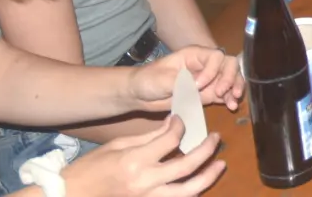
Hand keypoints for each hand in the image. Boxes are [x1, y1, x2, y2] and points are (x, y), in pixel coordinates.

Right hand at [60, 117, 223, 196]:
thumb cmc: (90, 169)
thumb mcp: (116, 146)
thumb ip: (148, 137)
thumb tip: (172, 124)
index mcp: (136, 161)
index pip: (171, 140)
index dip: (180, 127)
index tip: (181, 121)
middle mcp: (146, 181)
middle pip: (188, 165)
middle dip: (206, 149)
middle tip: (216, 139)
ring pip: (188, 191)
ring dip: (208, 177)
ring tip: (221, 164)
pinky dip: (190, 194)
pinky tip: (199, 184)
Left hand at [126, 47, 244, 113]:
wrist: (140, 95)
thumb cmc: (147, 80)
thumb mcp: (161, 79)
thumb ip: (180, 81)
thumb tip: (199, 85)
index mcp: (194, 55)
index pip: (216, 57)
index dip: (212, 70)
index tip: (199, 85)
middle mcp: (205, 65)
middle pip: (229, 65)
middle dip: (231, 78)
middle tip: (224, 92)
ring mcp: (208, 80)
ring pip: (230, 79)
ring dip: (235, 88)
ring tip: (233, 101)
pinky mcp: (206, 94)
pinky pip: (223, 94)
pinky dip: (229, 99)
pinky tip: (231, 106)